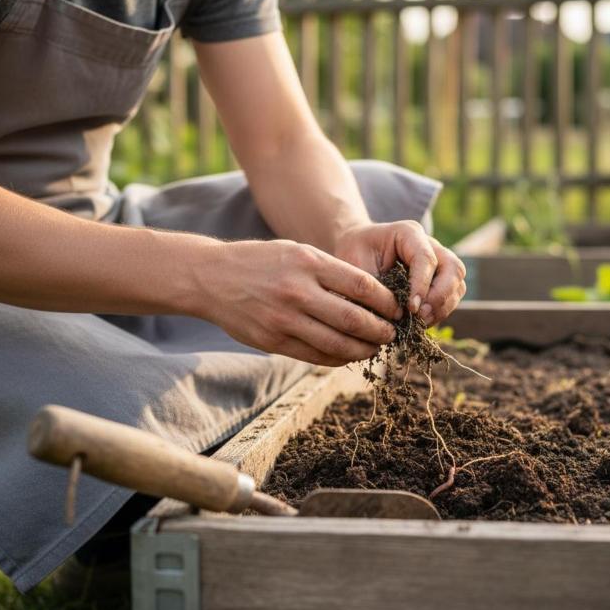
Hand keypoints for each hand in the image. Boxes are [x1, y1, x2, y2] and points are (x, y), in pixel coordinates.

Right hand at [200, 240, 401, 365]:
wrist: (211, 277)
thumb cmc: (261, 261)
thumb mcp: (296, 252)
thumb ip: (330, 272)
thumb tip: (370, 298)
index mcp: (308, 263)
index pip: (361, 286)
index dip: (386, 302)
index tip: (398, 309)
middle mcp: (298, 291)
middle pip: (353, 319)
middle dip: (381, 330)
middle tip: (392, 334)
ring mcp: (284, 319)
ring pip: (337, 343)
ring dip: (363, 349)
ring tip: (374, 347)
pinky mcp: (273, 340)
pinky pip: (315, 355)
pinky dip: (338, 358)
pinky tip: (348, 354)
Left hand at [333, 222, 466, 325]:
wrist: (357, 249)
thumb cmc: (355, 254)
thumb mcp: (355, 265)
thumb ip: (373, 287)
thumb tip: (391, 316)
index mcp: (408, 233)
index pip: (426, 258)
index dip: (422, 285)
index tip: (411, 308)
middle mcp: (430, 244)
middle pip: (453, 268)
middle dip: (440, 296)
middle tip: (420, 316)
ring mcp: (439, 260)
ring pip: (458, 283)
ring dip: (443, 306)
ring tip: (421, 323)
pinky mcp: (439, 278)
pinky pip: (452, 295)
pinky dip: (441, 311)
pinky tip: (422, 322)